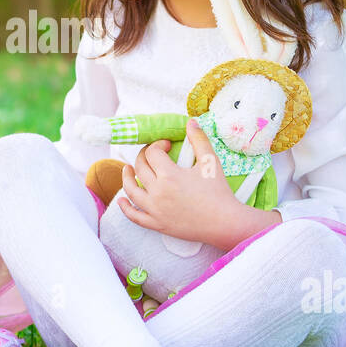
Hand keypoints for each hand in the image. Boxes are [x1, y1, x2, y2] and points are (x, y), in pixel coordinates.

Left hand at [118, 120, 265, 248]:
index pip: (153, 153)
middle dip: (144, 156)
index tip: (167, 145)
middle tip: (151, 153)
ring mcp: (155, 210)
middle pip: (140, 168)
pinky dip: (125, 207)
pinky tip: (121, 200)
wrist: (225, 223)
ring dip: (126, 177)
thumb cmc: (219, 192)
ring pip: (131, 191)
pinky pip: (135, 216)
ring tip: (127, 169)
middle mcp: (157, 192)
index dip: (158, 145)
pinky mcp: (157, 224)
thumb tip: (190, 122)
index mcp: (169, 175)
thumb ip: (199, 140)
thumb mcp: (211, 162)